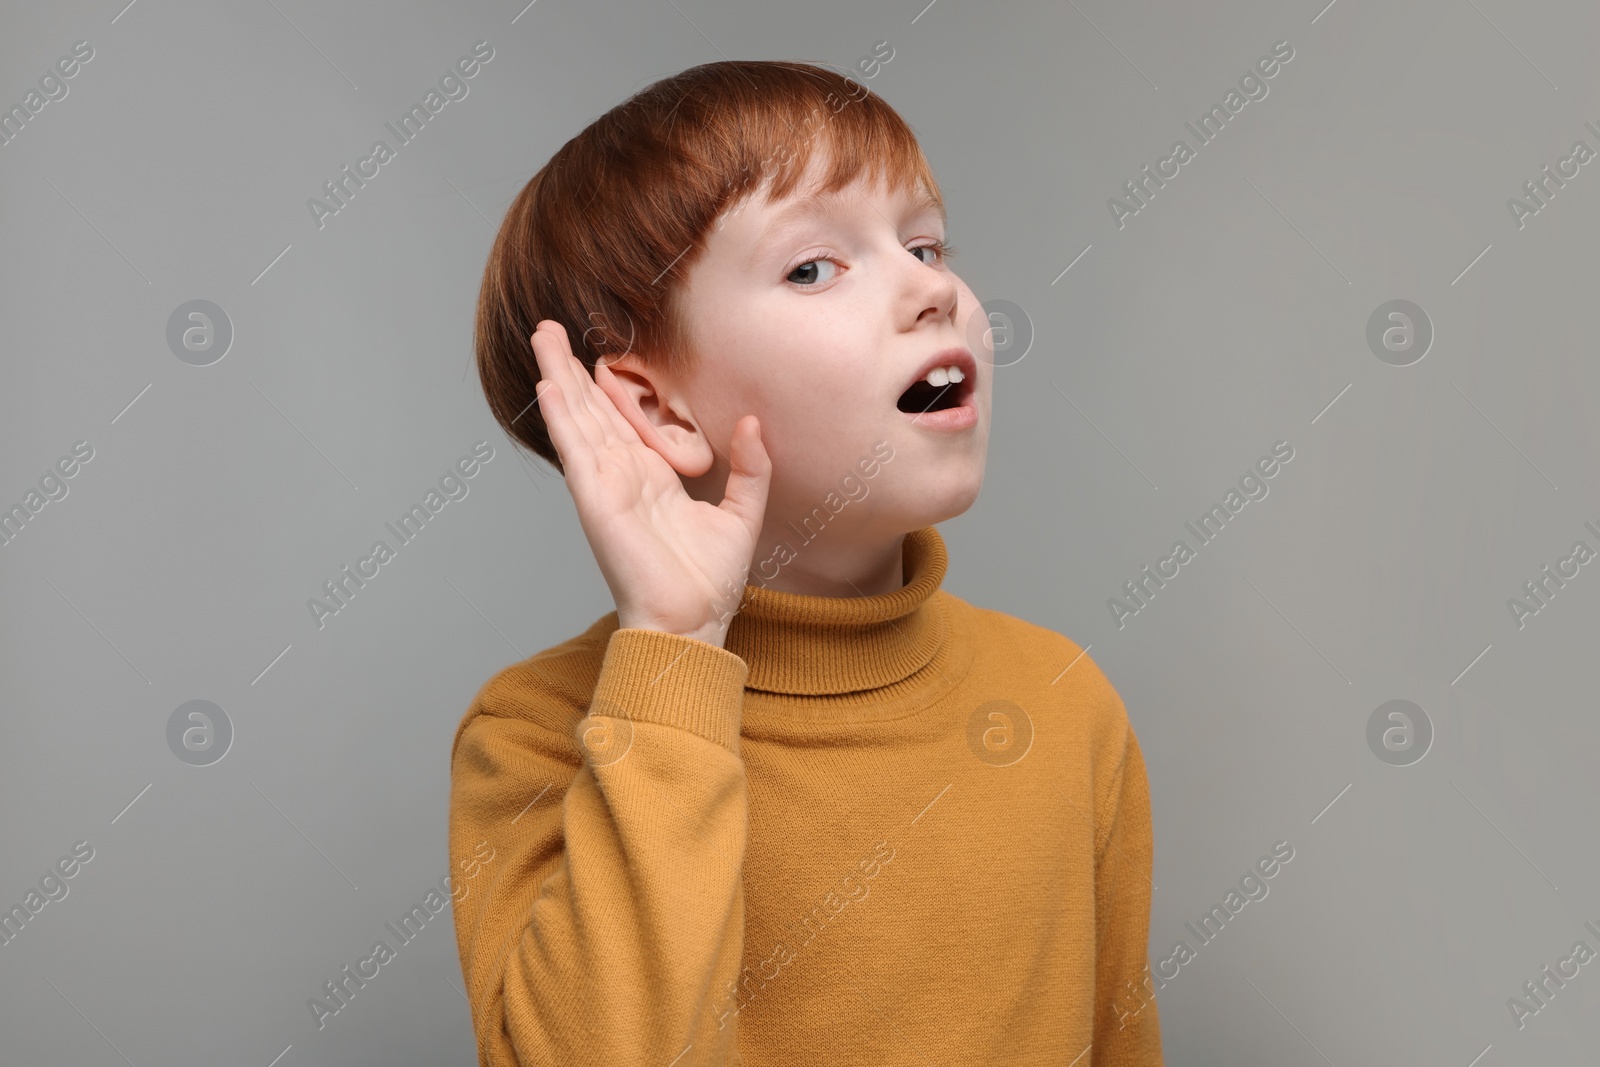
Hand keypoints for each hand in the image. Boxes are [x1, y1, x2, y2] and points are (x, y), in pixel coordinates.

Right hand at [529, 319, 771, 645]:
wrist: (693, 623)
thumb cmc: (710, 582)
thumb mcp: (742, 514)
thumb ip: (751, 469)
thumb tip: (753, 423)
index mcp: (651, 477)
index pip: (622, 419)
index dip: (607, 383)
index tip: (598, 348)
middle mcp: (622, 476)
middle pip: (590, 410)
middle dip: (570, 368)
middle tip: (551, 326)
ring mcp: (606, 486)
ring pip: (577, 419)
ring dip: (557, 376)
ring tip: (542, 334)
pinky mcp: (597, 500)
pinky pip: (577, 451)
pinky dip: (562, 417)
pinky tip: (549, 384)